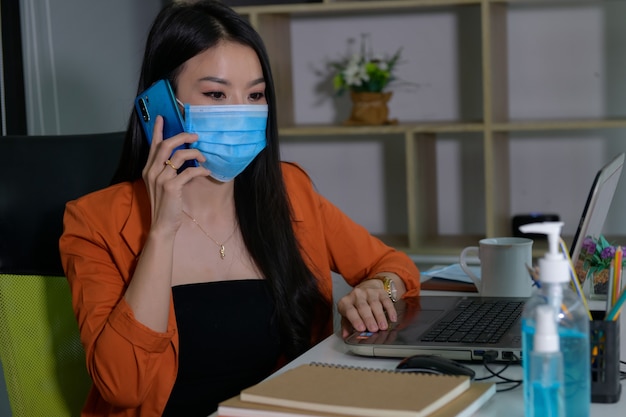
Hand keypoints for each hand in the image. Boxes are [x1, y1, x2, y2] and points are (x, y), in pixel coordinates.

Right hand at [141, 116, 208, 235]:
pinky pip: (189, 172)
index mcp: (148, 169)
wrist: (162, 225)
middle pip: (166, 145)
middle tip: (195, 136)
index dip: (157, 130)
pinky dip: (200, 169)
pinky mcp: (171, 187)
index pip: (153, 145)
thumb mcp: (163, 184)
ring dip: (194, 153)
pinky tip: (206, 171)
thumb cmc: (165, 204)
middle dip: (182, 137)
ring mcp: (161, 179)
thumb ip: (168, 170)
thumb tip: (184, 157)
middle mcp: (152, 171)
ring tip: (204, 157)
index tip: (162, 117)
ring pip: (178, 155)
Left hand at [336, 277, 397, 338]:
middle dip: (369, 319)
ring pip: (375, 304)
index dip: (355, 320)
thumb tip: (346, 336)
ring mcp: (369, 292)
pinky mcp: (380, 292)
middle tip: (373, 329)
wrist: (366, 287)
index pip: (349, 311)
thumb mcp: (347, 314)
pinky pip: (386, 300)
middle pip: (363, 307)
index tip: (361, 329)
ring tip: (383, 327)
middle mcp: (356, 295)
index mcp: (346, 302)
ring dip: (379, 316)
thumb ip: (346, 325)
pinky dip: (390, 310)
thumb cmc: (356, 305)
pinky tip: (392, 318)